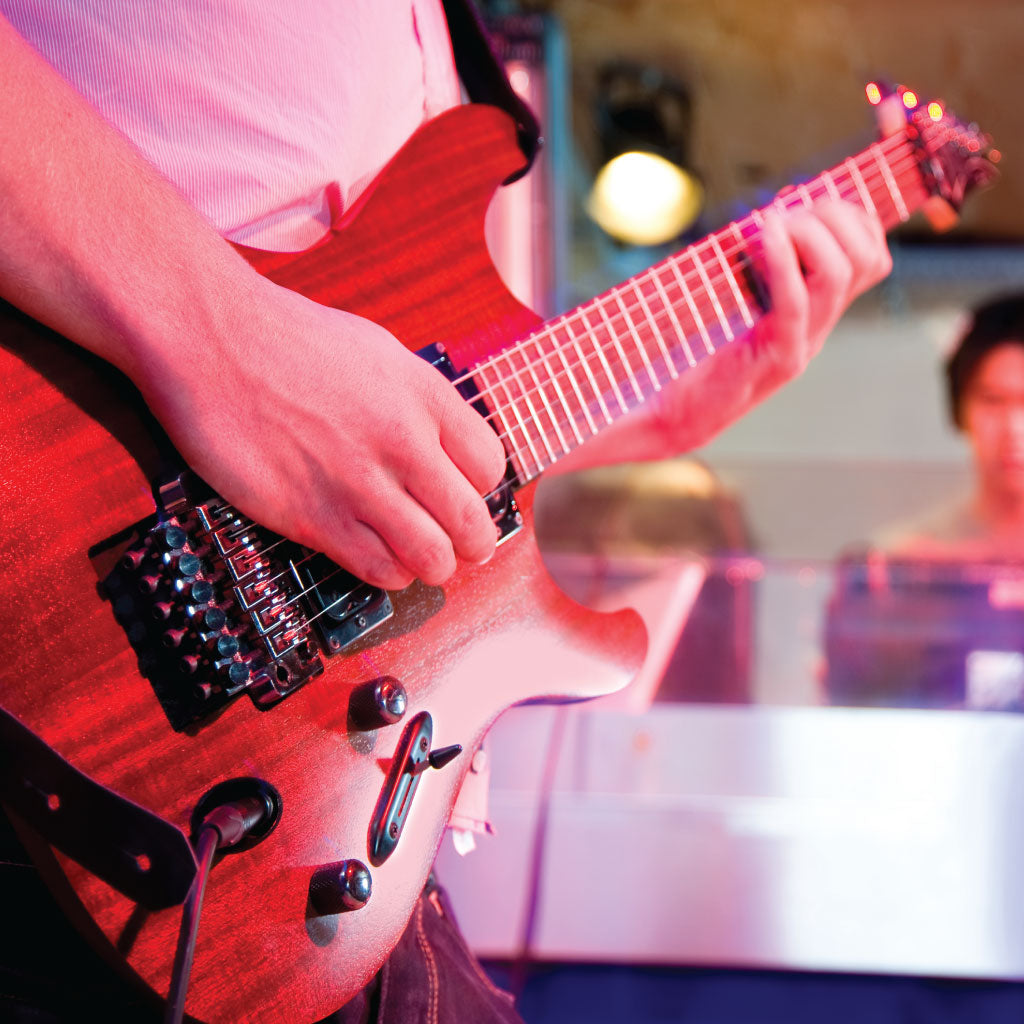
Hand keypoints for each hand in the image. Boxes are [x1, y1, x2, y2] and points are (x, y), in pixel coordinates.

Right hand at [138, 278, 506, 589]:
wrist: (212, 341)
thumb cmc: (287, 340)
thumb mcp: (377, 352)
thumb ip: (418, 401)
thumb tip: (444, 444)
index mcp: (424, 395)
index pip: (489, 466)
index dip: (480, 489)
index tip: (464, 494)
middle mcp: (402, 441)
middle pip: (470, 522)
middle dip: (473, 543)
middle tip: (463, 546)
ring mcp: (359, 482)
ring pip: (431, 557)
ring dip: (433, 566)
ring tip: (420, 557)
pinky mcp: (314, 516)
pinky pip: (378, 569)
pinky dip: (388, 573)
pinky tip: (377, 555)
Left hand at [644, 198, 891, 452]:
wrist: (671, 419)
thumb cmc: (691, 357)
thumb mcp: (732, 305)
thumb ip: (755, 270)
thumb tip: (766, 216)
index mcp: (815, 314)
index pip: (870, 255)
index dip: (849, 216)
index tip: (798, 203)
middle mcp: (818, 328)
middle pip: (868, 259)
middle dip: (834, 216)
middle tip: (783, 213)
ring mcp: (802, 345)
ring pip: (842, 273)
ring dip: (810, 231)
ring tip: (769, 223)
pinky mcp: (775, 359)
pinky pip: (796, 301)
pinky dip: (782, 259)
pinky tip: (762, 235)